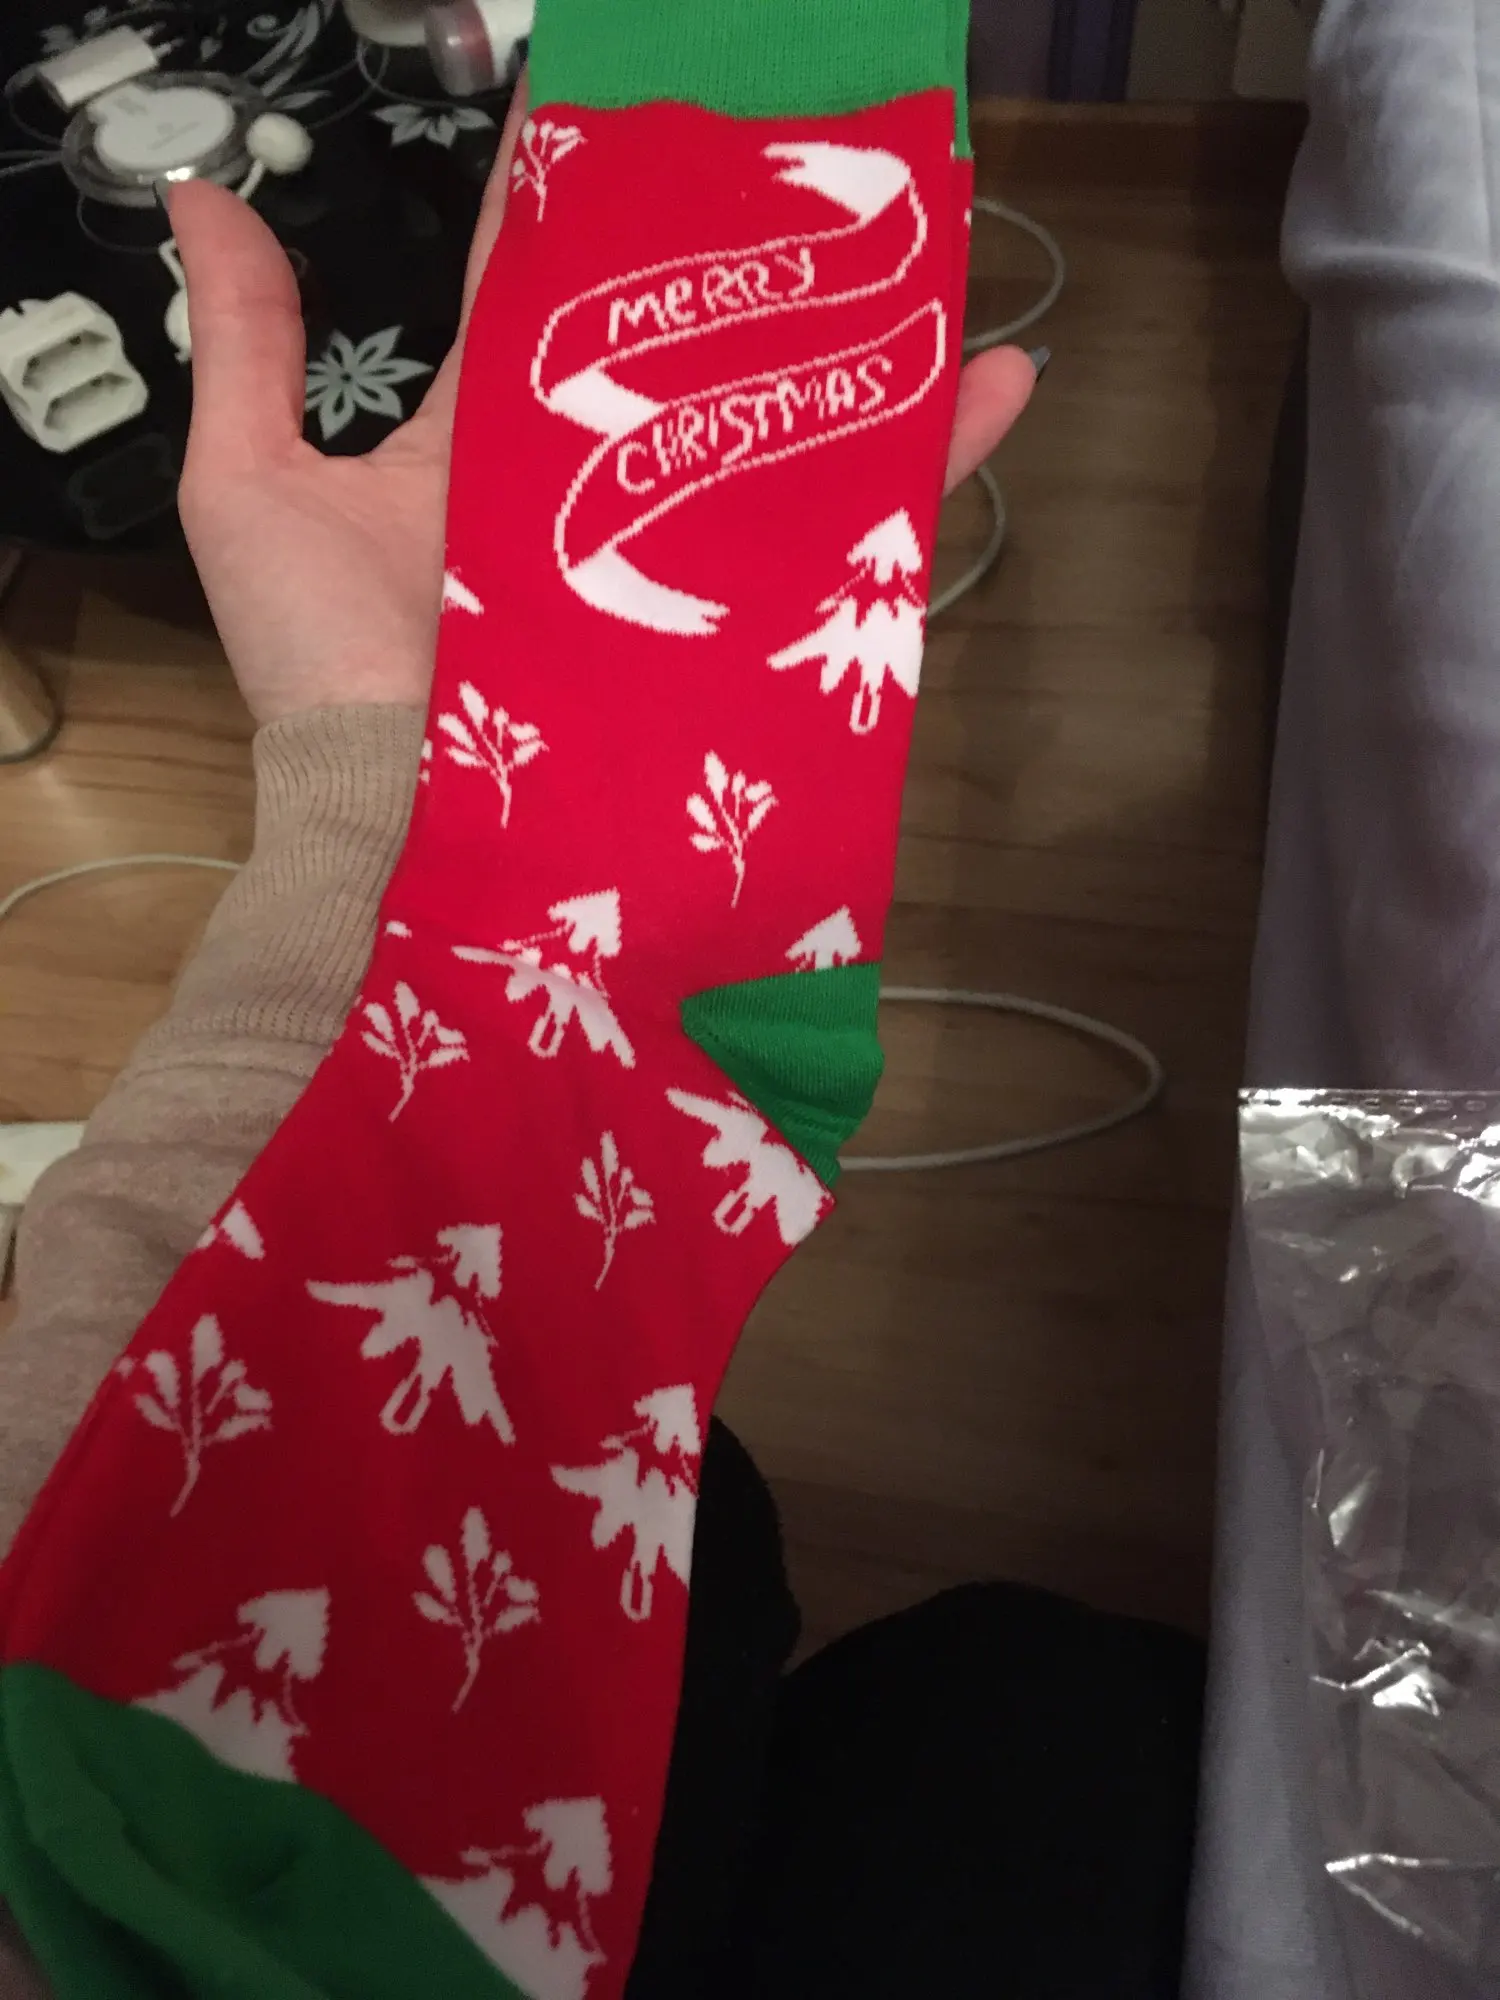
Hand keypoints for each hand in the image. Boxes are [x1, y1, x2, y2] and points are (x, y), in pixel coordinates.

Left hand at [171, 86, 1036, 726]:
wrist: (399, 833)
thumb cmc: (321, 674)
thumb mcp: (253, 488)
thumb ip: (251, 344)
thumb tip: (206, 192)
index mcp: (487, 446)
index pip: (546, 293)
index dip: (583, 200)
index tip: (624, 107)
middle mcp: (590, 490)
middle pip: (689, 351)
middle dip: (745, 259)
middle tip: (809, 160)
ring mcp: (672, 557)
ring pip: (783, 430)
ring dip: (862, 344)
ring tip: (933, 252)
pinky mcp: (737, 624)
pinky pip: (844, 540)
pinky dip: (925, 470)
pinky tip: (995, 385)